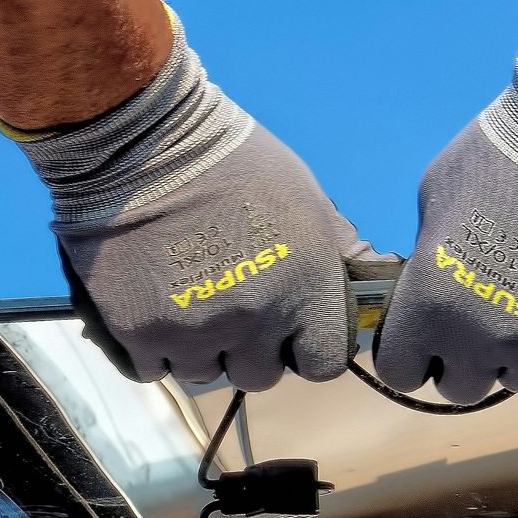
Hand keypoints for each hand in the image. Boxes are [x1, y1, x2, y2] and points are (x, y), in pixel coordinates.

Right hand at [17, 8, 392, 390]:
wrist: (144, 142)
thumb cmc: (237, 162)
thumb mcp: (307, 199)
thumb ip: (341, 250)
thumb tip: (379, 277)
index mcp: (305, 291)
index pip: (323, 365)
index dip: (307, 348)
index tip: (290, 331)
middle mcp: (255, 321)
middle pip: (260, 376)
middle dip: (250, 349)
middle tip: (231, 307)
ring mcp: (195, 332)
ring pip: (205, 374)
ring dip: (200, 349)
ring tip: (188, 301)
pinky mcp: (139, 334)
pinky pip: (154, 369)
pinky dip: (154, 348)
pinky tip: (154, 308)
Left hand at [373, 44, 517, 403]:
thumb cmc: (503, 153)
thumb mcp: (437, 198)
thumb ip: (430, 257)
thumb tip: (437, 282)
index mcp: (433, 308)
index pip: (402, 372)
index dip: (413, 353)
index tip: (426, 336)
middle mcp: (487, 341)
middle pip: (463, 388)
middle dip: (464, 359)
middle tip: (481, 319)